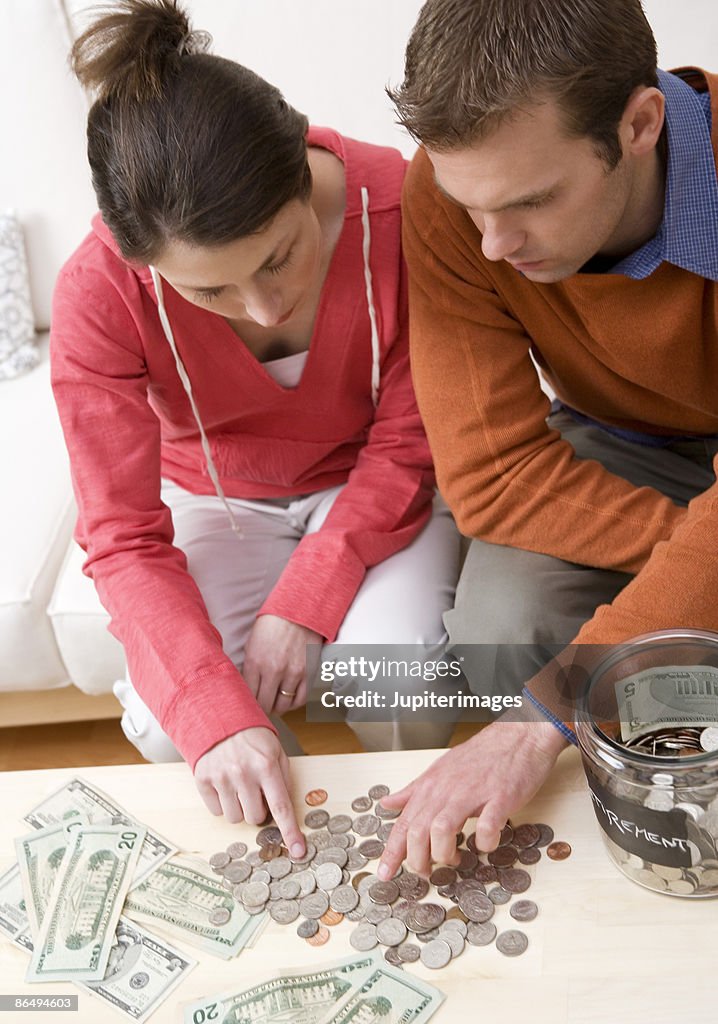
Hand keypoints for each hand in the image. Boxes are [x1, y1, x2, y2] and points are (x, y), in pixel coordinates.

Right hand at [194, 726, 304, 857]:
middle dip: (258, 810)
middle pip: (256, 818)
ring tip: (239, 786)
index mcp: (266, 765)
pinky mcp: (203, 780)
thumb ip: (282, 779)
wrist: (218, 717)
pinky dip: (222, 804)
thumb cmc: (252, 737)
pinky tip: (224, 785)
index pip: (281, 806)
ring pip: (235, 818)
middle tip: (255, 791)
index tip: (298, 852)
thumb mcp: (276, 751)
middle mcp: (243, 773)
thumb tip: (284, 811)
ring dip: (240, 808)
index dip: (290, 832)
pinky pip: (216, 811)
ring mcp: (221, 777)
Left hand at [243, 615, 322, 715]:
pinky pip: (300, 699)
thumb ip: (248, 667)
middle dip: (261, 708)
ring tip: (275, 703)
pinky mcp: (308, 673)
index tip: (249, 704)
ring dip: (277, 707)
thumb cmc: (273, 624)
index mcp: (255, 662)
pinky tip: (288, 699)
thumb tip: (245, 688)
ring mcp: (293, 673)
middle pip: (265, 704)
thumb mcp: (251, 643)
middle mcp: (274, 670)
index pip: (248, 695)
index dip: (248, 703)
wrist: (299, 610)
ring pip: (283, 705)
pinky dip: (293, 704)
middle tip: (261, 706)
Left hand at [376, 719, 568, 878]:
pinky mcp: (500, 798)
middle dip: (418, 860)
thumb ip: (414, 790)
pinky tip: (485, 843)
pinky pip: (486, 827)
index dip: (392, 852)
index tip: (384, 874)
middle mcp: (447, 789)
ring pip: (442, 830)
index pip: (404, 823)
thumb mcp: (440, 769)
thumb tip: (387, 803)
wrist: (518, 735)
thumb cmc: (482, 755)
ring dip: (446, 853)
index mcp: (431, 785)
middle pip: (418, 831)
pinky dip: (484, 842)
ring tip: (455, 858)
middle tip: (427, 872)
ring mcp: (473, 793)